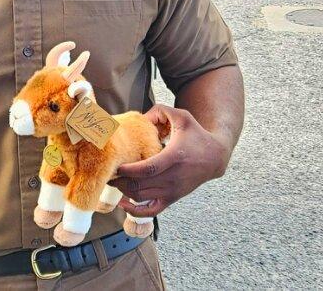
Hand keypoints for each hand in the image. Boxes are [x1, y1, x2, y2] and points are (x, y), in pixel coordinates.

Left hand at [111, 104, 232, 217]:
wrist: (214, 157)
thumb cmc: (196, 135)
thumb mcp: (182, 117)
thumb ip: (161, 111)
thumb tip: (141, 117)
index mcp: (174, 157)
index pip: (148, 169)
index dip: (129, 170)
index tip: (116, 165)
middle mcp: (173, 178)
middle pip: (140, 185)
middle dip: (120, 180)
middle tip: (108, 172)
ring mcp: (172, 190)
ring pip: (142, 197)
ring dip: (124, 191)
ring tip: (113, 180)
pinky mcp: (172, 198)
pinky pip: (151, 211)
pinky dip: (135, 211)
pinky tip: (123, 203)